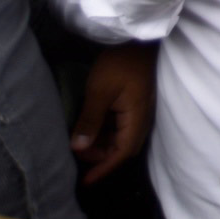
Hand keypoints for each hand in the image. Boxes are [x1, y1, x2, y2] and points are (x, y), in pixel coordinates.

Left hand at [72, 42, 157, 184]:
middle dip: (101, 157)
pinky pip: (122, 125)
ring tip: (80, 142)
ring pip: (122, 137)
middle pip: (124, 147)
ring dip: (103, 144)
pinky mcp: (135, 102)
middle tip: (77, 155)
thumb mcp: (99, 91)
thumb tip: (78, 148)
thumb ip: (90, 120)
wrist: (138, 38)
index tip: (85, 180)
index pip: (122, 152)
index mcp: (137, 117)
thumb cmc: (120, 62)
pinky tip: (91, 127)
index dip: (104, 168)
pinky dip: (106, 132)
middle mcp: (142, 117)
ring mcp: (140, 109)